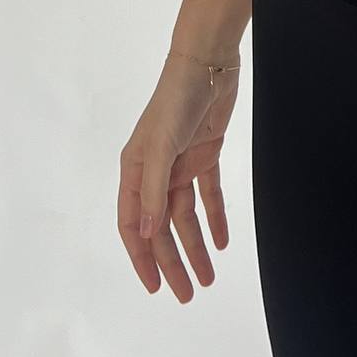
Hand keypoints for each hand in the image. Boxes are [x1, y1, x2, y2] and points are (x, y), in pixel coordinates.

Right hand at [118, 49, 243, 302]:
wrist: (208, 63)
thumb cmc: (176, 100)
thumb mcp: (161, 147)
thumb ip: (153, 191)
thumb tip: (145, 234)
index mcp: (135, 171)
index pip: (132, 225)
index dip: (142, 257)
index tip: (156, 287)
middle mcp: (154, 172)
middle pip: (161, 227)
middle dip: (173, 261)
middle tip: (188, 294)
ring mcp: (179, 164)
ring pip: (186, 217)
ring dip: (196, 246)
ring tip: (208, 277)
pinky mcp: (205, 155)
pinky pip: (208, 195)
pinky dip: (215, 218)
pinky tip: (223, 241)